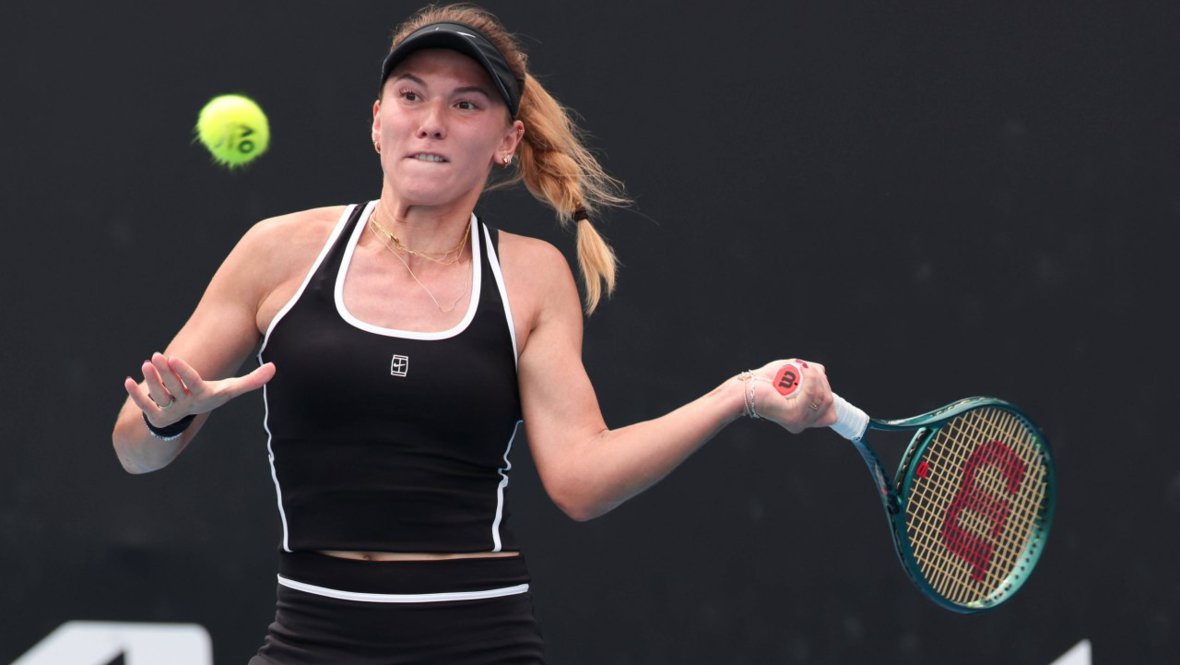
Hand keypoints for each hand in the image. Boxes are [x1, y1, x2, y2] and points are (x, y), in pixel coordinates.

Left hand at [124, 352, 275, 427]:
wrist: (188, 419)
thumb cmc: (210, 396)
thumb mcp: (230, 389)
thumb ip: (252, 380)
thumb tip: (276, 368)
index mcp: (202, 396)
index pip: (193, 384)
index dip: (183, 372)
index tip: (174, 358)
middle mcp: (186, 404)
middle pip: (174, 389)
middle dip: (164, 374)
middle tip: (156, 357)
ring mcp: (170, 410)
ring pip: (158, 396)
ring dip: (151, 381)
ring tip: (146, 364)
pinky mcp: (155, 414)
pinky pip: (144, 406)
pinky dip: (136, 394)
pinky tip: (127, 381)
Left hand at [745, 358, 835, 433]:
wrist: (745, 389)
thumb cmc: (766, 381)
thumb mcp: (794, 375)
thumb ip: (810, 375)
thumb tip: (821, 372)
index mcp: (803, 420)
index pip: (831, 416)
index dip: (830, 396)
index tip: (821, 382)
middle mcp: (802, 424)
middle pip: (829, 403)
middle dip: (822, 382)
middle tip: (808, 370)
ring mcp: (798, 421)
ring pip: (823, 398)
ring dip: (816, 378)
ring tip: (803, 368)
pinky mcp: (793, 415)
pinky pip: (811, 395)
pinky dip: (810, 379)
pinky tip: (803, 370)